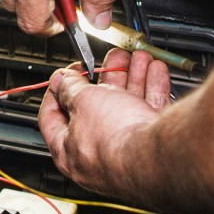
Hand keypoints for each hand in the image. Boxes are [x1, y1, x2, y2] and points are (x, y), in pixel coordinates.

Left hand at [38, 49, 169, 194]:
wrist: (161, 156)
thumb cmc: (115, 138)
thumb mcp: (83, 101)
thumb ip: (70, 88)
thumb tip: (61, 81)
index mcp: (69, 152)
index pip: (53, 118)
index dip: (57, 91)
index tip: (65, 76)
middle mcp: (97, 156)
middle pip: (96, 109)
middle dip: (106, 78)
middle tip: (110, 61)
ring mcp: (127, 152)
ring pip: (126, 107)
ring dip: (132, 77)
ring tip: (138, 58)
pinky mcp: (153, 147)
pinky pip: (148, 112)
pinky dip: (152, 89)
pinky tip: (155, 70)